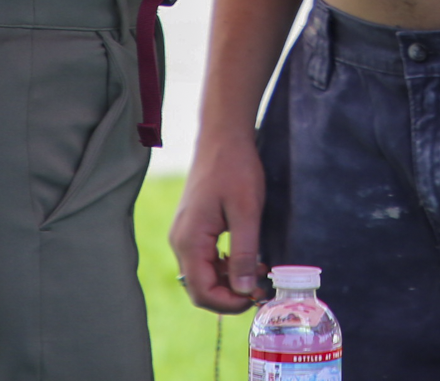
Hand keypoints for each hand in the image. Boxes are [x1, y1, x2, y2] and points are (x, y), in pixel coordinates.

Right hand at [168, 135, 268, 312]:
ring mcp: (184, 235)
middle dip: (230, 294)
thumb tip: (245, 290)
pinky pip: (204, 259)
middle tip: (260, 286)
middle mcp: (180, 241)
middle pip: (200, 288)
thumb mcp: (246, 212)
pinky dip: (224, 266)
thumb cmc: (234, 169)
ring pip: (203, 275)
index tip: (256, 296)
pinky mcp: (192, 228)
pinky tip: (246, 257)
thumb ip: (244, 253)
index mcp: (189, 240)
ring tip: (258, 270)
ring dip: (229, 281)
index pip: (202, 292)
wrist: (222, 137)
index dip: (229, 303)